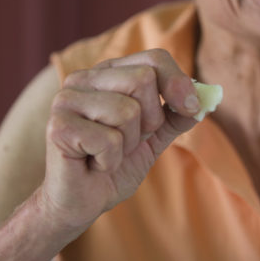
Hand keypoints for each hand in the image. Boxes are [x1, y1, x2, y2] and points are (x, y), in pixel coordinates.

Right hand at [40, 49, 199, 230]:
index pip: (154, 58)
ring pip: (127, 111)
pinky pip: (109, 140)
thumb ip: (176, 114)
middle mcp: (83, 78)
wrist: (81, 202)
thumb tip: (202, 98)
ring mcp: (65, 99)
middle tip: (128, 141)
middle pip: (143, 78)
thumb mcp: (155, 136)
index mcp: (108, 73)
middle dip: (149, 120)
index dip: (178, 83)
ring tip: (108, 154)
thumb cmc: (115, 164)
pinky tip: (95, 164)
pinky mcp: (57, 126)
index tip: (190, 107)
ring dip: (128, 144)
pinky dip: (110, 161)